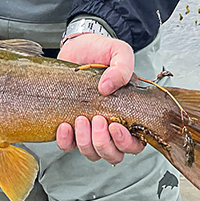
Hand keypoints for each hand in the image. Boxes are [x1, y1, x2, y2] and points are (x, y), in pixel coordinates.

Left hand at [55, 34, 144, 163]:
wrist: (77, 46)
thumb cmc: (100, 51)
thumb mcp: (118, 52)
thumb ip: (122, 68)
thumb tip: (108, 87)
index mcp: (129, 114)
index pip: (135, 144)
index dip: (126, 142)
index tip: (115, 125)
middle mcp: (110, 126)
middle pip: (113, 154)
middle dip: (104, 143)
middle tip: (96, 119)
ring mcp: (89, 128)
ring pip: (92, 153)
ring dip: (86, 141)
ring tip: (80, 119)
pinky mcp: (70, 126)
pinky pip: (68, 146)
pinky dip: (65, 141)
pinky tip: (64, 126)